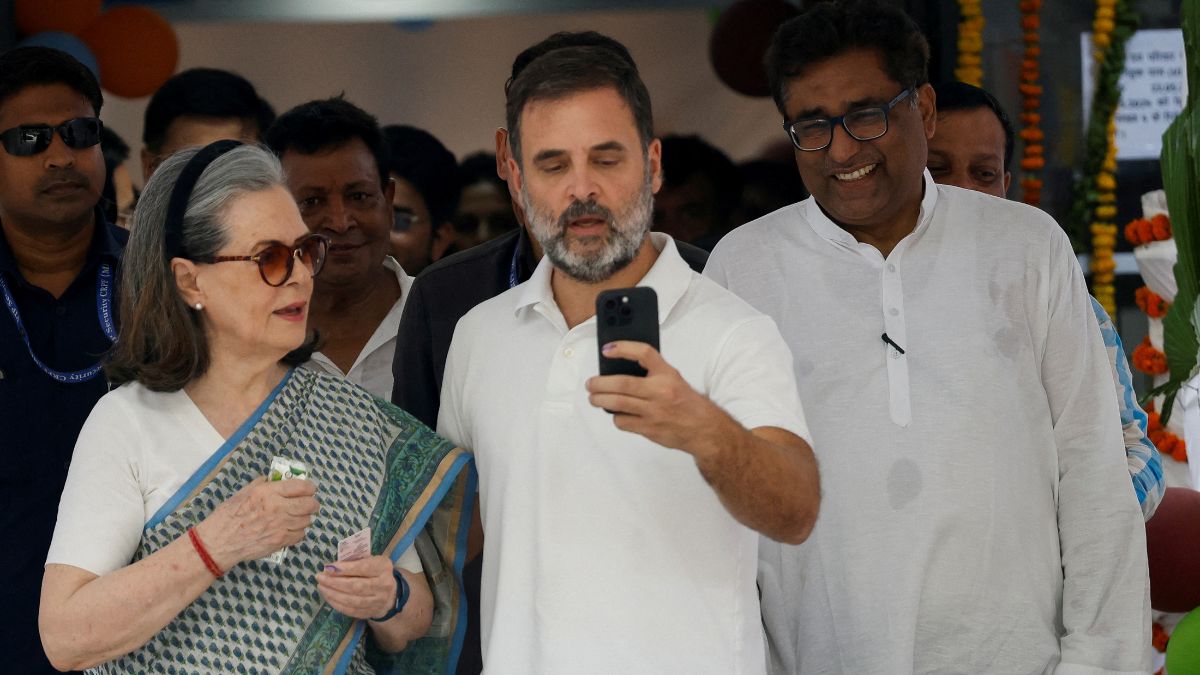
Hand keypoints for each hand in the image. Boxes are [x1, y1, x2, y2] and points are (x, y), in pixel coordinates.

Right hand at [195, 477, 318, 568]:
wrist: (219, 542)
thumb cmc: (228, 516)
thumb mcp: (243, 493)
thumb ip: (263, 484)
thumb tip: (276, 479)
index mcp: (268, 492)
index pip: (302, 487)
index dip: (309, 487)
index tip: (309, 489)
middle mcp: (278, 508)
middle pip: (310, 504)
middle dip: (311, 503)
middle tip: (307, 503)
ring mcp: (281, 526)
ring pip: (307, 520)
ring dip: (304, 518)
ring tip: (296, 517)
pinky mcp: (280, 541)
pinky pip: (300, 535)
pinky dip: (298, 531)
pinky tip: (289, 529)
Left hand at [316, 555, 398, 619]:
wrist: (390, 593)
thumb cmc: (375, 572)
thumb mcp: (370, 560)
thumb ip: (355, 561)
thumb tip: (332, 567)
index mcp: (383, 567)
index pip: (363, 568)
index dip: (345, 569)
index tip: (328, 567)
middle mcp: (384, 585)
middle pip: (356, 586)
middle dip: (335, 582)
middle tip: (320, 577)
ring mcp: (378, 601)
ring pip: (352, 600)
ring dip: (333, 594)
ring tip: (321, 587)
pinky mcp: (370, 612)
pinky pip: (351, 610)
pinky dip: (337, 604)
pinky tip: (328, 596)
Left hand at [586, 340, 729, 458]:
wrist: (703, 429)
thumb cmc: (686, 401)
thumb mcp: (672, 379)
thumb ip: (651, 373)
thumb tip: (618, 369)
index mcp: (667, 375)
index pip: (644, 353)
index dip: (623, 348)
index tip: (607, 350)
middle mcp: (660, 391)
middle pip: (622, 383)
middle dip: (600, 383)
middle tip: (591, 384)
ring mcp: (654, 412)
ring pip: (618, 404)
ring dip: (600, 400)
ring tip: (594, 398)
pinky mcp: (649, 429)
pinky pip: (623, 422)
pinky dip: (616, 417)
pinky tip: (618, 414)